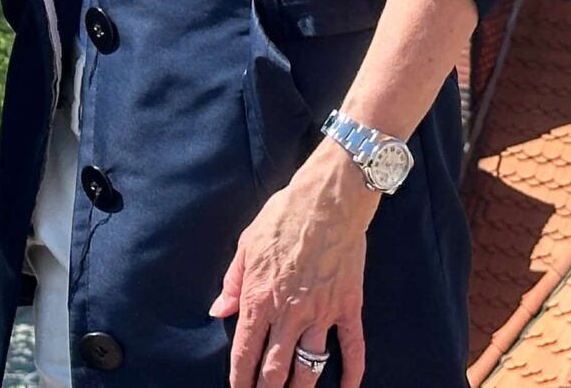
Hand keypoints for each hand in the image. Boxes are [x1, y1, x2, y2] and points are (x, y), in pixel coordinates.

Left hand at [209, 146, 375, 387]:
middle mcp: (290, 313)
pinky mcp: (348, 306)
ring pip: (310, 365)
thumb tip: (218, 310)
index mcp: (261, 298)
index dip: (240, 378)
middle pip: (276, 368)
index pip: (246, 351)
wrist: (328, 200)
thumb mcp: (247, 244)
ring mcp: (322, 313)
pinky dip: (352, 372)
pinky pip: (352, 347)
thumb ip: (233, 282)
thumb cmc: (284, 216)